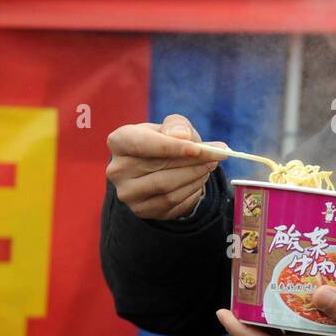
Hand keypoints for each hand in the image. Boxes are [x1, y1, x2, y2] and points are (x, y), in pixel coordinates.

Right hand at [106, 113, 228, 220]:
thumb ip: (177, 125)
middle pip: (160, 167)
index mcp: (119, 141)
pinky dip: (191, 191)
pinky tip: (198, 181)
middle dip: (194, 161)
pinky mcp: (140, 210)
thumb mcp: (171, 126)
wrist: (159, 168)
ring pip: (168, 187)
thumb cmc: (165, 141)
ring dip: (195, 176)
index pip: (143, 144)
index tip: (199, 149)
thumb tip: (183, 136)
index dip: (172, 147)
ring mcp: (127, 193)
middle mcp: (117, 169)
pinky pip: (172, 203)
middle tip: (218, 155)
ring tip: (209, 166)